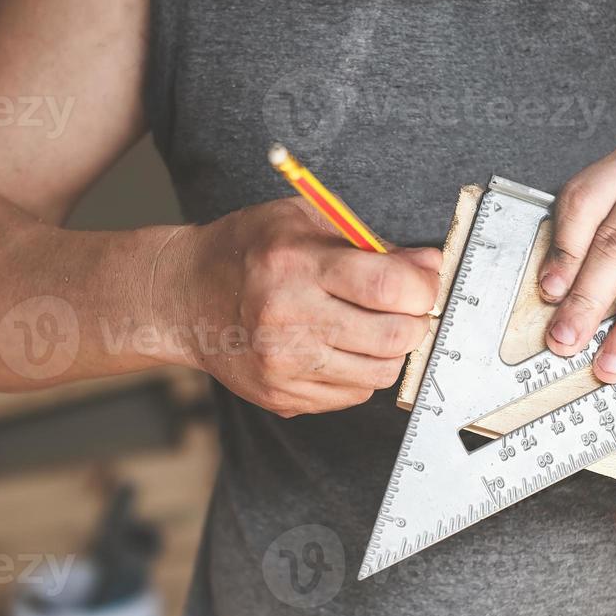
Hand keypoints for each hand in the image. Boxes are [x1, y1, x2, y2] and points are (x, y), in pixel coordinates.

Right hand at [168, 197, 441, 416]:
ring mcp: (284, 365)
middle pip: (394, 338)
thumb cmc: (248, 250)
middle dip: (414, 322)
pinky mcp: (282, 395)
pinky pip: (353, 394)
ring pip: (380, 373)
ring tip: (366, 324)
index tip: (425, 283)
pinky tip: (336, 346)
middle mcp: (288, 319)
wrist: (183, 297)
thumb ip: (371, 242)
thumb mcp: (304, 220)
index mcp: (296, 265)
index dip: (424, 287)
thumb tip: (432, 267)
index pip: (390, 286)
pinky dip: (358, 371)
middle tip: (404, 307)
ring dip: (388, 350)